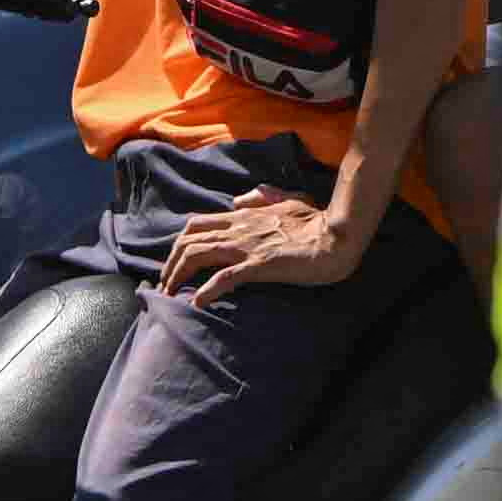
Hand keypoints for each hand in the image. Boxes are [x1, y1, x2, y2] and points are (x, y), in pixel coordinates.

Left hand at [158, 188, 368, 299]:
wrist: (337, 237)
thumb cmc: (317, 221)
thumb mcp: (288, 200)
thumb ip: (262, 197)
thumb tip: (237, 198)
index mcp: (243, 216)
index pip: (197, 224)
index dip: (180, 243)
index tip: (174, 263)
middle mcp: (238, 228)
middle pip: (189, 240)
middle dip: (170, 262)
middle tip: (165, 285)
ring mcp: (247, 246)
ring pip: (197, 255)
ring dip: (178, 276)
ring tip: (170, 295)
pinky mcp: (260, 264)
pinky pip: (224, 276)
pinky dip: (207, 290)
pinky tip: (198, 303)